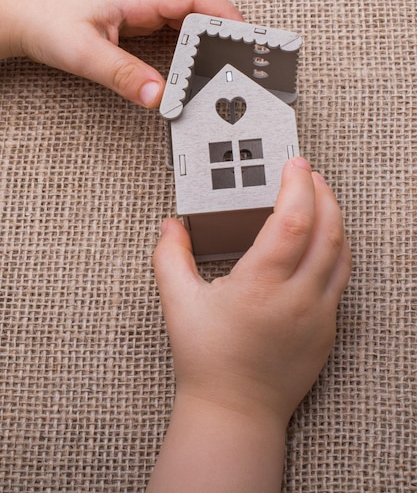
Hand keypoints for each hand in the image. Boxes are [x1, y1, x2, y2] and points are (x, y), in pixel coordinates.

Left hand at [1, 0, 242, 106]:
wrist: (24, 18)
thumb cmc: (48, 23)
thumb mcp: (85, 54)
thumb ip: (124, 76)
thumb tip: (159, 97)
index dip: (222, 14)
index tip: (244, 36)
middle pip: (197, 6)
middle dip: (223, 28)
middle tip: (243, 55)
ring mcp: (141, 7)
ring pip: (187, 16)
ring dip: (208, 36)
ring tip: (227, 61)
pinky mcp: (137, 19)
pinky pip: (174, 27)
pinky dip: (190, 43)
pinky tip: (196, 60)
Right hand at [154, 157, 351, 424]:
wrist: (235, 411)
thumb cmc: (208, 362)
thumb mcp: (179, 304)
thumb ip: (170, 257)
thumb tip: (170, 226)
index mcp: (261, 285)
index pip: (293, 220)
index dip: (298, 186)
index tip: (295, 164)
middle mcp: (297, 297)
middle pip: (328, 230)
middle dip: (323, 193)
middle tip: (309, 174)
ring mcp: (317, 314)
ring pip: (341, 253)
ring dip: (334, 218)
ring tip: (319, 199)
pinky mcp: (326, 328)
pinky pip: (341, 278)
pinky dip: (335, 249)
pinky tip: (321, 241)